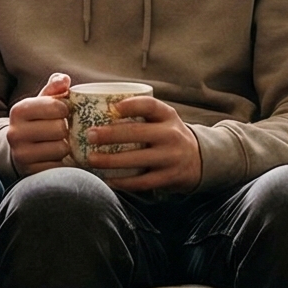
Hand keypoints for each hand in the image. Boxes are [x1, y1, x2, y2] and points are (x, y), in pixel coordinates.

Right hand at [6, 72, 72, 174]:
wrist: (18, 150)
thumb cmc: (37, 122)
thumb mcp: (42, 103)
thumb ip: (54, 88)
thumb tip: (65, 80)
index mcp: (19, 110)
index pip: (56, 106)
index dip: (66, 109)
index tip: (63, 112)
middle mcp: (15, 132)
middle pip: (60, 128)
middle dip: (66, 129)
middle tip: (61, 130)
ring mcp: (21, 154)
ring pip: (61, 148)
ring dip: (65, 146)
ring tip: (57, 143)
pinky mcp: (29, 172)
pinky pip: (58, 166)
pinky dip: (61, 162)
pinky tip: (55, 157)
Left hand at [83, 96, 203, 192]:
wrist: (198, 159)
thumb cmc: (167, 135)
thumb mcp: (162, 119)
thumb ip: (140, 114)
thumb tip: (97, 110)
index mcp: (168, 116)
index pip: (150, 106)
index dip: (131, 105)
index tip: (112, 108)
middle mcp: (171, 135)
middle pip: (138, 133)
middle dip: (110, 134)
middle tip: (90, 135)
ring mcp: (171, 157)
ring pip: (137, 159)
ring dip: (110, 160)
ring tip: (91, 159)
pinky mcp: (168, 177)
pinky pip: (142, 182)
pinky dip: (122, 182)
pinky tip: (107, 180)